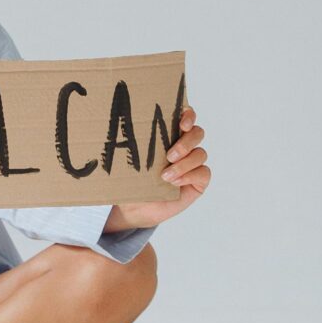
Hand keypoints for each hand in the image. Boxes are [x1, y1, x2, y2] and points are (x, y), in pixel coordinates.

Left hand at [105, 108, 210, 230]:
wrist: (135, 208)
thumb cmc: (132, 179)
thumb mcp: (131, 159)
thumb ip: (134, 142)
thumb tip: (119, 124)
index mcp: (169, 134)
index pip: (186, 115)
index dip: (188, 114)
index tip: (181, 123)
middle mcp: (184, 146)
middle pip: (197, 133)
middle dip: (186, 142)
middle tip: (170, 155)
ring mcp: (193, 163)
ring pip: (200, 153)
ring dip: (184, 163)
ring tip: (165, 175)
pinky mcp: (199, 180)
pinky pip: (203, 172)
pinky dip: (189, 176)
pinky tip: (175, 183)